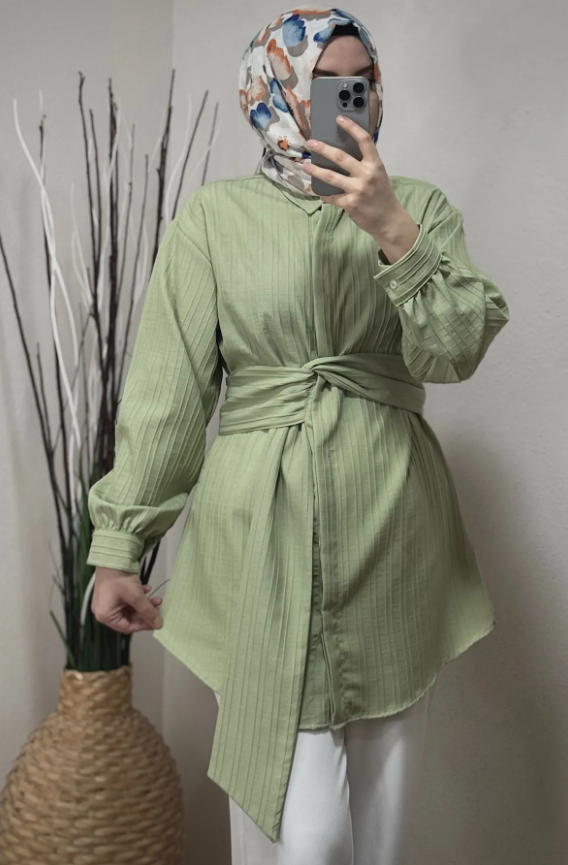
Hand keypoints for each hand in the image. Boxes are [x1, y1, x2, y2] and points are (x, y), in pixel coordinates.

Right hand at [92, 567, 162, 633]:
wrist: (112, 557)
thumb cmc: (120, 579)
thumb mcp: (136, 596)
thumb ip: (147, 612)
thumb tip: (158, 625)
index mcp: (105, 616)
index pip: (128, 627)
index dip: (144, 625)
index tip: (157, 622)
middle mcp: (104, 611)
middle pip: (129, 617)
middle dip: (146, 612)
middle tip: (159, 607)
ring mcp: (108, 601)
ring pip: (130, 607)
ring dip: (144, 603)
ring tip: (157, 598)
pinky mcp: (112, 592)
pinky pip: (127, 599)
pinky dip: (138, 595)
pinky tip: (147, 588)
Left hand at [304, 115, 403, 239]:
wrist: (388, 220)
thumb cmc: (382, 195)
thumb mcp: (378, 175)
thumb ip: (364, 164)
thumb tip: (342, 154)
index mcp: (375, 164)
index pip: (364, 140)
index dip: (351, 128)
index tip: (339, 119)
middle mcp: (366, 175)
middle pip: (341, 157)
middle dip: (323, 148)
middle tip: (311, 143)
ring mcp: (357, 190)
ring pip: (330, 176)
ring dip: (315, 170)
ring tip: (305, 166)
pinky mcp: (350, 204)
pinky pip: (332, 197)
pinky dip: (325, 195)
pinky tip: (320, 193)